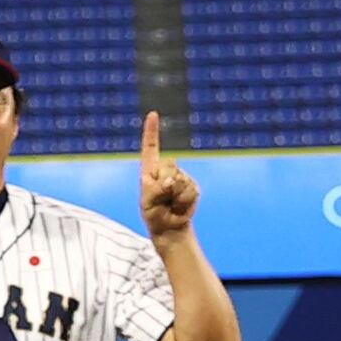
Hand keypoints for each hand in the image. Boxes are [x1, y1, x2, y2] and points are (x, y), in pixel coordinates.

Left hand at [139, 113, 199, 235]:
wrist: (169, 226)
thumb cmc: (153, 214)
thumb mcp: (147, 203)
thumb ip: (156, 190)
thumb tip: (170, 180)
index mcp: (150, 170)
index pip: (150, 147)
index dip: (152, 130)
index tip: (153, 113)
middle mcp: (166, 170)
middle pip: (169, 166)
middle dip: (165, 184)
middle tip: (161, 199)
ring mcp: (181, 177)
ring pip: (181, 180)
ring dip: (175, 195)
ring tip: (170, 204)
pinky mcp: (193, 187)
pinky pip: (191, 190)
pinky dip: (184, 201)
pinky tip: (180, 206)